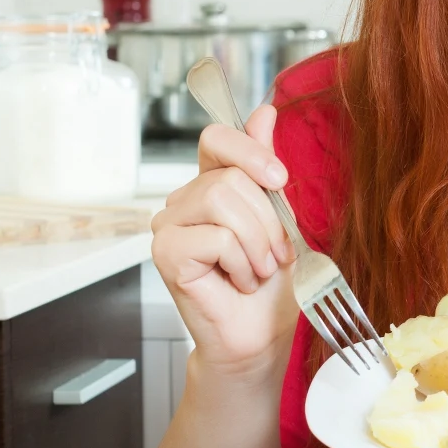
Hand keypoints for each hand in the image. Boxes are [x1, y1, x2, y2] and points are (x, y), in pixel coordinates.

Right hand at [150, 107, 301, 372]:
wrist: (261, 335)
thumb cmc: (271, 282)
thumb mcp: (280, 217)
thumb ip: (265, 167)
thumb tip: (264, 111)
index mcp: (212, 184)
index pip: (216, 139)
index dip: (248, 149)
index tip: (279, 176)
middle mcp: (184, 200)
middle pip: (230, 176)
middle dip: (268, 218)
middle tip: (276, 254)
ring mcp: (169, 226)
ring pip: (222, 200)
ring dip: (257, 241)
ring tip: (259, 269)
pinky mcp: (166, 254)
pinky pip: (215, 237)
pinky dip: (240, 263)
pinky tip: (238, 282)